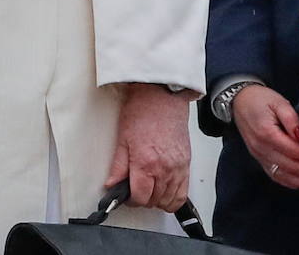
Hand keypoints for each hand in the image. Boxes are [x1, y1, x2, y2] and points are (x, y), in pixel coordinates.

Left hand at [104, 83, 194, 212]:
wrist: (162, 97)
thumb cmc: (143, 112)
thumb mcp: (123, 139)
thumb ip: (118, 167)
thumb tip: (112, 184)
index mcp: (146, 163)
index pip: (140, 198)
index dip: (131, 200)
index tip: (127, 195)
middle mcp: (164, 168)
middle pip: (155, 201)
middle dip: (144, 199)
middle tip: (136, 189)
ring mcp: (178, 167)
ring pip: (171, 200)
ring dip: (159, 200)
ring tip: (150, 189)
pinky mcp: (186, 163)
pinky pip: (184, 192)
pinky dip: (174, 196)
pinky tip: (165, 189)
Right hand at [233, 85, 298, 190]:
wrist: (238, 100)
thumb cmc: (259, 99)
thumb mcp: (278, 101)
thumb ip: (291, 118)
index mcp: (267, 134)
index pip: (295, 151)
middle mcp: (261, 148)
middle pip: (291, 167)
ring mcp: (259, 156)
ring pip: (283, 176)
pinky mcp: (258, 159)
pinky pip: (275, 176)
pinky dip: (290, 183)